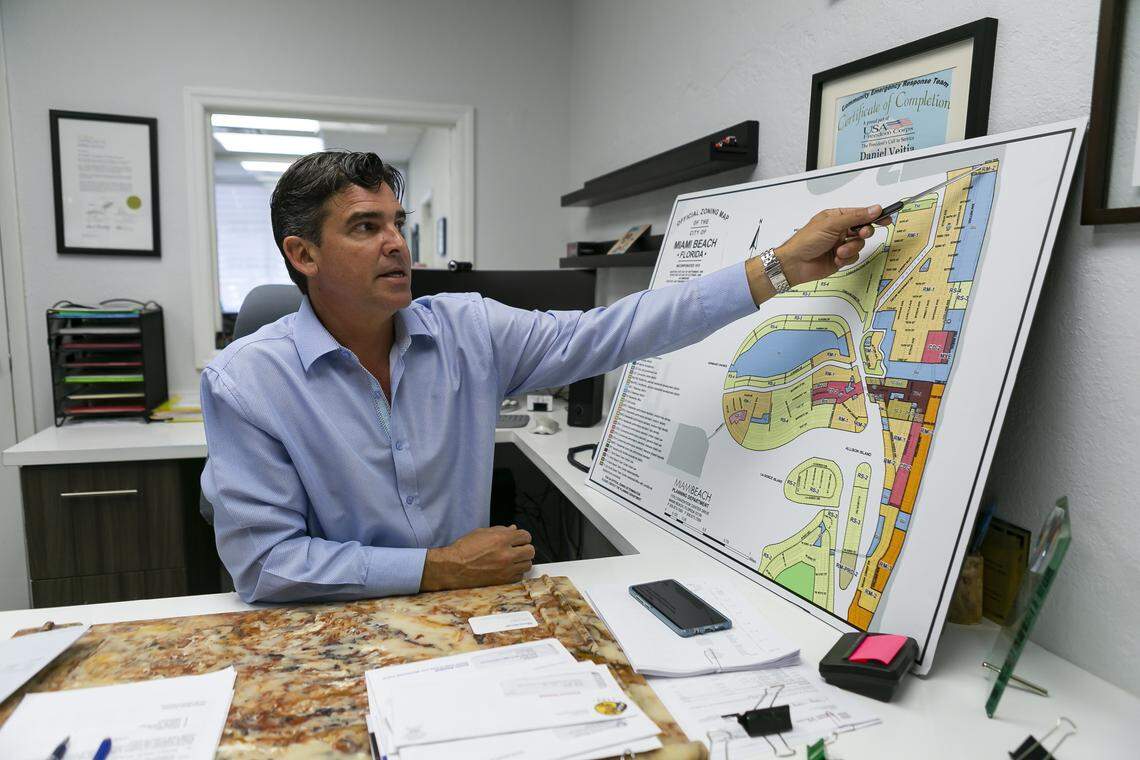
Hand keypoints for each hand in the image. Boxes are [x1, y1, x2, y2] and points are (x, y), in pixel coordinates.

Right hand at [420, 524, 534, 591]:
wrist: (453, 568)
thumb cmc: (465, 548)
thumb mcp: (481, 533)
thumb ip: (500, 530)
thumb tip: (513, 529)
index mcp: (501, 539)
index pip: (525, 536)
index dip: (523, 537)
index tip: (519, 539)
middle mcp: (507, 554)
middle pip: (530, 551)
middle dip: (525, 548)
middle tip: (517, 549)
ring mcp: (506, 569)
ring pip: (528, 564)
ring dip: (522, 561)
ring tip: (513, 559)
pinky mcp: (503, 581)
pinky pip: (520, 576)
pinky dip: (516, 572)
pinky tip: (508, 569)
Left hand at [772, 205, 886, 287]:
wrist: (795, 263)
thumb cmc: (807, 240)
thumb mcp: (832, 224)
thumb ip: (855, 217)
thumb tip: (875, 209)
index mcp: (836, 217)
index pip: (860, 214)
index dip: (873, 215)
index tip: (886, 218)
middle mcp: (839, 230)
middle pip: (863, 229)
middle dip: (863, 232)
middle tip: (859, 234)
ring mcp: (840, 244)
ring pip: (859, 244)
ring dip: (851, 248)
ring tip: (838, 251)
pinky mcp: (840, 258)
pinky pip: (853, 257)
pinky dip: (846, 258)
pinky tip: (835, 258)